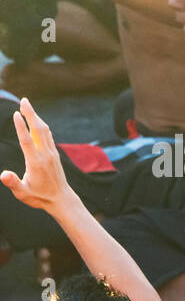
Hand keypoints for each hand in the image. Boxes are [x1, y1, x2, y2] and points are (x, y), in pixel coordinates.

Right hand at [0, 98, 76, 216]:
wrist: (61, 200)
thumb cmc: (40, 197)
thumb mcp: (23, 193)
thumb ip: (13, 183)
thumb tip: (3, 174)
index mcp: (36, 162)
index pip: (27, 140)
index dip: (21, 126)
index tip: (17, 113)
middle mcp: (46, 155)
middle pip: (38, 130)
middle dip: (31, 114)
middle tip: (24, 100)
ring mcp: (52, 154)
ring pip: (45, 131)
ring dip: (36, 117)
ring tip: (27, 105)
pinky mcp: (55, 154)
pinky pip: (48, 136)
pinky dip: (41, 125)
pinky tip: (37, 120)